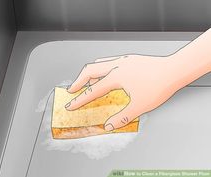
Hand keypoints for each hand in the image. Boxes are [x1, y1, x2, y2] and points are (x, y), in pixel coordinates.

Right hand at [65, 54, 182, 130]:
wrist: (174, 70)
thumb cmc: (159, 85)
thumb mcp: (139, 106)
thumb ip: (122, 117)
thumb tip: (109, 125)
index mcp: (116, 77)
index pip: (93, 90)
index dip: (80, 99)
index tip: (71, 104)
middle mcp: (117, 66)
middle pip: (90, 71)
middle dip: (78, 81)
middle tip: (72, 90)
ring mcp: (122, 60)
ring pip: (98, 63)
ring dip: (89, 73)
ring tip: (85, 81)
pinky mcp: (129, 59)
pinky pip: (108, 61)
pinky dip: (100, 68)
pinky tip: (104, 74)